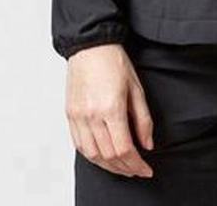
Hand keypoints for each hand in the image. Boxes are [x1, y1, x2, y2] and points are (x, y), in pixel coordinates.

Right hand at [65, 43, 154, 177]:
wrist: (91, 46)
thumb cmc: (114, 62)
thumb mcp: (137, 88)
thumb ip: (143, 119)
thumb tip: (147, 144)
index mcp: (111, 108)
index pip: (124, 148)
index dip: (136, 164)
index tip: (146, 169)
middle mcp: (92, 115)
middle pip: (108, 156)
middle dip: (125, 168)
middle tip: (136, 170)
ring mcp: (78, 116)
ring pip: (92, 155)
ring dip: (108, 166)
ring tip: (122, 167)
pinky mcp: (70, 115)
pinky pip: (79, 145)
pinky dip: (92, 156)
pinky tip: (103, 157)